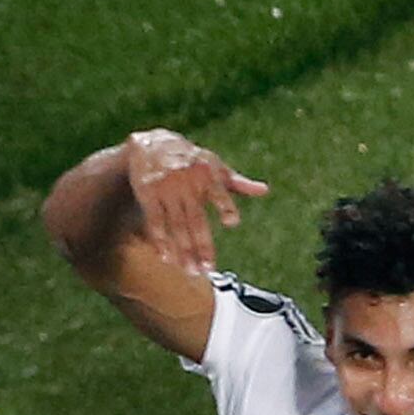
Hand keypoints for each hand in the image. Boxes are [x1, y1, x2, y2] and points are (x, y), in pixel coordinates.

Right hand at [123, 129, 266, 275]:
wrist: (153, 143)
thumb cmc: (192, 161)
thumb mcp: (215, 166)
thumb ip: (238, 182)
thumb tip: (264, 190)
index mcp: (208, 174)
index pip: (218, 192)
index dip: (225, 206)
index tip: (232, 221)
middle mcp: (187, 182)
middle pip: (196, 219)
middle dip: (202, 245)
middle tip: (208, 269)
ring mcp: (166, 188)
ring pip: (176, 225)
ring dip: (183, 250)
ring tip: (191, 271)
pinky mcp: (148, 193)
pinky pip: (155, 221)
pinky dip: (160, 240)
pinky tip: (167, 258)